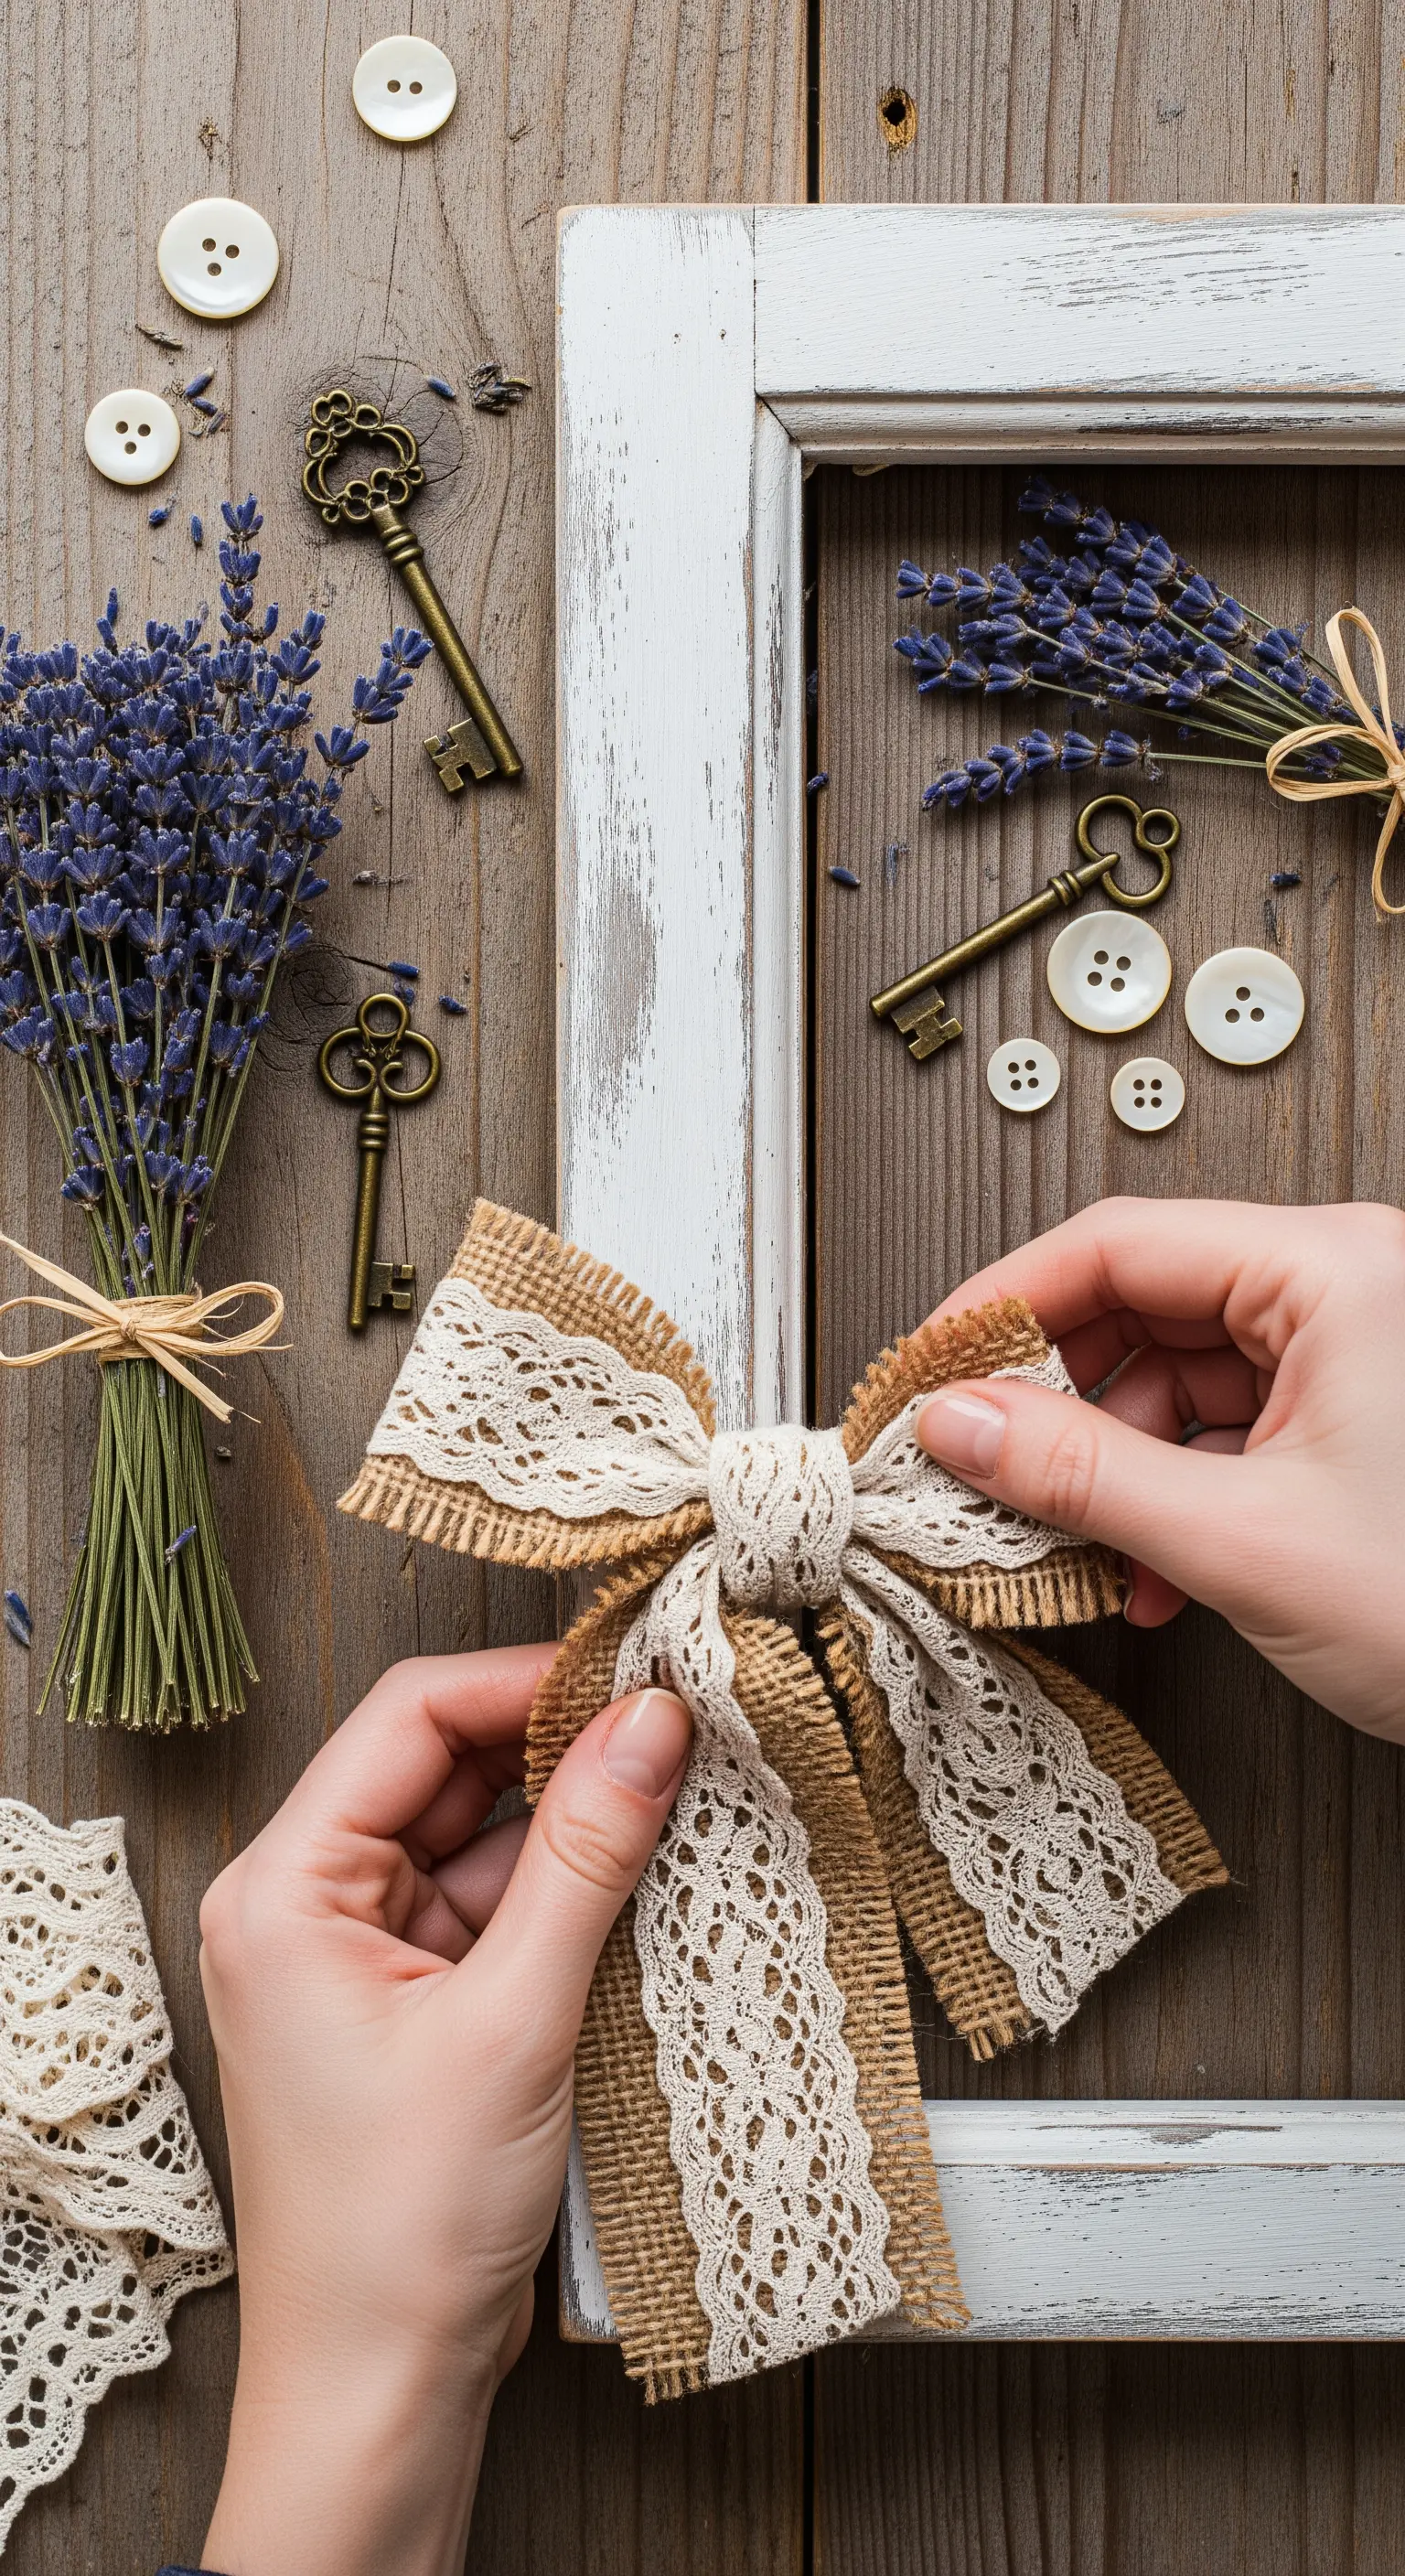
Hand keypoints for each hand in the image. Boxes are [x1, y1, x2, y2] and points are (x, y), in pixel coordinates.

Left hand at [198, 1648, 690, 2575]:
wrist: (379, 2390)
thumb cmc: (400, 2230)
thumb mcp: (512, 2021)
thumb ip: (587, 1858)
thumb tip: (650, 1725)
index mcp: (283, 1888)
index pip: (409, 1719)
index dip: (525, 1682)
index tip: (634, 1675)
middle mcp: (308, 1906)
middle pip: (445, 1770)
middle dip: (560, 1748)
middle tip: (677, 1730)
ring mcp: (360, 1958)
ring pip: (480, 1839)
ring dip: (574, 1824)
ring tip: (680, 1801)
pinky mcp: (412, 2008)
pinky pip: (494, 1910)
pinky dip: (566, 1896)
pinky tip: (645, 1881)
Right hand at [913, 1196, 1404, 1740]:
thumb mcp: (1243, 1541)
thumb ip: (1081, 1475)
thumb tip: (962, 1423)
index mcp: (1338, 1271)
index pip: (1120, 1243)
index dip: (1005, 1305)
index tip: (931, 1368)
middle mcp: (1347, 1291)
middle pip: (1142, 1305)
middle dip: (1058, 1401)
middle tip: (976, 1461)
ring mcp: (1351, 1355)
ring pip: (1173, 1376)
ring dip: (1111, 1467)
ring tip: (1071, 1544)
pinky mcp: (1351, 1420)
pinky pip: (1220, 1428)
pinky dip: (1169, 1494)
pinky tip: (1149, 1570)